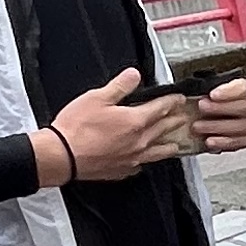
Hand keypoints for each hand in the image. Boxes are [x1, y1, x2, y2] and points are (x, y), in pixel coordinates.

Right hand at [49, 68, 195, 184]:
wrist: (63, 156)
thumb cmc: (76, 128)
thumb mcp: (97, 97)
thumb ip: (119, 86)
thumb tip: (134, 75)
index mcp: (135, 121)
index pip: (161, 108)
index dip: (171, 101)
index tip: (179, 98)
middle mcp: (139, 141)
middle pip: (163, 129)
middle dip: (174, 121)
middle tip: (182, 118)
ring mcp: (132, 158)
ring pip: (157, 152)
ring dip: (168, 146)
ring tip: (175, 145)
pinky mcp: (122, 170)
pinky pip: (140, 166)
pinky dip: (145, 162)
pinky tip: (144, 162)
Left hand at [193, 75, 245, 152]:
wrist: (208, 121)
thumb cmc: (209, 103)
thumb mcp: (206, 90)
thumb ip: (203, 88)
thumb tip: (191, 91)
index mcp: (245, 90)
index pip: (244, 88)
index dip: (228, 92)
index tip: (212, 95)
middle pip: (244, 107)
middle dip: (220, 108)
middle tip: (202, 107)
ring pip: (242, 126)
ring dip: (218, 127)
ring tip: (198, 126)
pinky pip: (239, 142)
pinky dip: (223, 142)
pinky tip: (209, 141)